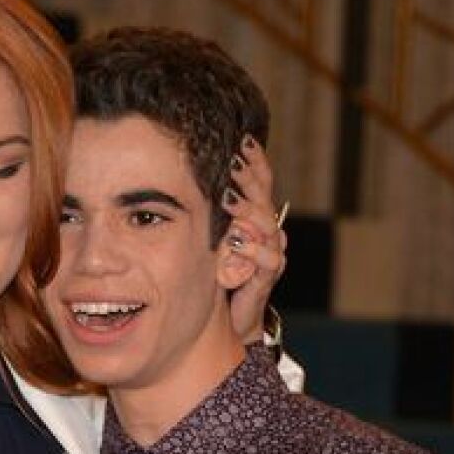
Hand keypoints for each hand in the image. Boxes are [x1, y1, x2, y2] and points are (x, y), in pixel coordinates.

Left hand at [224, 136, 286, 344]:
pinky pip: (267, 259)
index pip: (260, 181)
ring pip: (266, 225)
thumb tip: (184, 174)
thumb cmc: (219, 270)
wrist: (231, 314)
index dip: (255, 160)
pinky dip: (251, 249)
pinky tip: (235, 240)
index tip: (242, 138)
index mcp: (254, 216)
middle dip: (248, 178)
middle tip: (232, 161)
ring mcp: (269, 252)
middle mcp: (266, 230)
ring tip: (227, 197)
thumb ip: (207, 209)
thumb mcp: (211, 235)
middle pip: (263, 197)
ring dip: (247, 210)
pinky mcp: (267, 277)